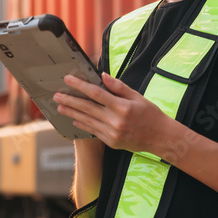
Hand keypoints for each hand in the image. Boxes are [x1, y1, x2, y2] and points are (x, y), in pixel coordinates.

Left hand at [54, 73, 176, 154]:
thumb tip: (102, 76)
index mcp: (122, 107)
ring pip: (87, 120)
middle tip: (57, 95)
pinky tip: (74, 119)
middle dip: (70, 100)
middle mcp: (115, 121)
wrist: (160, 138)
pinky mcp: (111, 142)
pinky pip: (93, 131)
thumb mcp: (137, 96)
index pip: (96, 94)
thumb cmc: (150, 114)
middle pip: (87, 108)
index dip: (80, 85)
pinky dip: (82, 124)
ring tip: (60, 107)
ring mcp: (112, 133)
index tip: (68, 79)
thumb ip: (119, 87)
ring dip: (72, 113)